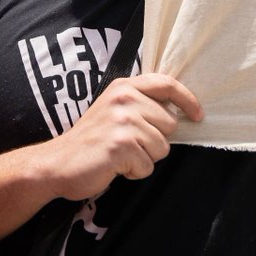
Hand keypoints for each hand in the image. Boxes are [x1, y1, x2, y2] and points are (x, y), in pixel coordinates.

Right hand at [34, 73, 202, 200]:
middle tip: (128, 144)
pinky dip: (134, 172)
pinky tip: (114, 166)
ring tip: (119, 155)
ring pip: (162, 147)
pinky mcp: (121, 145)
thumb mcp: (113, 109)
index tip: (198, 114)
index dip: (188, 99)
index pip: (167, 83)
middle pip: (170, 123)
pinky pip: (148, 166)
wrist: (57, 162)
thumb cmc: (90, 140)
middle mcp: (124, 98)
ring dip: (144, 158)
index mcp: (123, 86)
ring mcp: (123, 121)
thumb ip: (140, 103)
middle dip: (156, 140)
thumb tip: (178, 110)